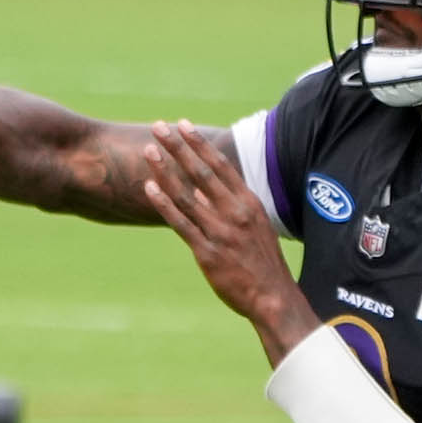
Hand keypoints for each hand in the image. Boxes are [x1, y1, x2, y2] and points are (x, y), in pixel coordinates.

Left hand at [131, 120, 303, 340]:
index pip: (221, 165)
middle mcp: (234, 213)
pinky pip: (181, 224)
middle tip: (160, 127)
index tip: (184, 125)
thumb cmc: (263, 263)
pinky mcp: (207, 252)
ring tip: (148, 150)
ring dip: (166, 170)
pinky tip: (149, 188)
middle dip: (179, 147)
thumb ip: (228, 208)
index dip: (200, 144)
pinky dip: (164, 204)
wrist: (273, 297)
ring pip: (187, 194)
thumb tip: (200, 193)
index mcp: (248, 204)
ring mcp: (220, 232)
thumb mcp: (254, 228)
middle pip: (201, 172)